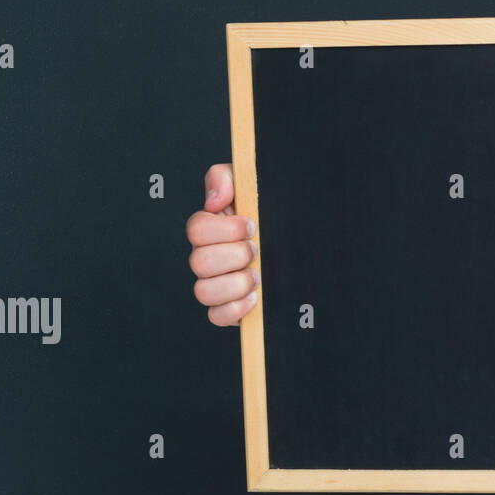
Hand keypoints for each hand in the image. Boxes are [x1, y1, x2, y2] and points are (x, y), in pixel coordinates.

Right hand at [185, 163, 258, 325]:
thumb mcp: (251, 183)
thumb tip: (215, 201)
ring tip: (258, 275)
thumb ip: (225, 178)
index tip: (252, 225)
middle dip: (234, 255)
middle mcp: (208, 257)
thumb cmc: (269, 211)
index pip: (196, 229)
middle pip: (199, 262)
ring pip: (203, 291)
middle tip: (257, 249)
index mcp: (211, 228)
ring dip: (235, 283)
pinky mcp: (228, 308)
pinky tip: (256, 296)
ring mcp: (216, 284)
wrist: (299, 244)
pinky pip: (216, 316)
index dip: (225, 229)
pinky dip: (235, 308)